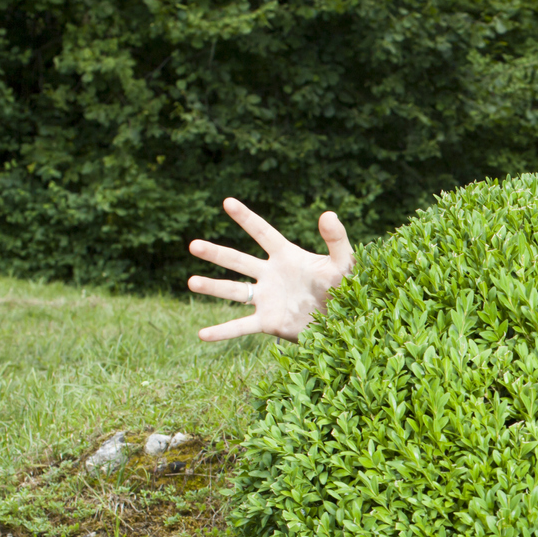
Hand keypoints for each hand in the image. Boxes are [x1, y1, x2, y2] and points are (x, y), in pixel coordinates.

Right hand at [187, 199, 353, 341]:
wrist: (346, 323)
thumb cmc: (346, 290)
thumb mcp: (343, 264)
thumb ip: (336, 240)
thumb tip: (328, 214)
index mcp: (287, 256)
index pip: (263, 233)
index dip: (246, 218)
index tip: (227, 202)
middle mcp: (271, 275)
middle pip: (238, 260)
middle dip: (216, 253)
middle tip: (193, 245)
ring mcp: (267, 299)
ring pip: (234, 291)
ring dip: (212, 286)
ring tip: (191, 282)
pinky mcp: (268, 322)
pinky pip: (241, 326)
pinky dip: (222, 331)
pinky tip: (202, 335)